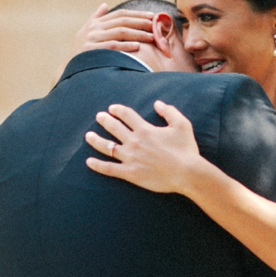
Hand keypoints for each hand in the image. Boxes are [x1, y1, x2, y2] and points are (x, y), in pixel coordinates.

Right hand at [72, 4, 154, 55]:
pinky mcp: (92, 51)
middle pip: (123, 21)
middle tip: (156, 25)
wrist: (69, 69)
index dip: (137, 14)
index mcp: (96, 23)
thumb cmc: (81, 51)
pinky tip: (138, 46)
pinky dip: (126, 45)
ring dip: (138, 33)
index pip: (120, 14)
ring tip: (152, 37)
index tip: (152, 16)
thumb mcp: (85, 32)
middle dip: (141, 22)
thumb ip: (96, 18)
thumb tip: (104, 5)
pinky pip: (113, 46)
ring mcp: (93, 39)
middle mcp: (94, 28)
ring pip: (120, 32)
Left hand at [85, 101, 201, 193]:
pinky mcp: (130, 173)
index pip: (127, 116)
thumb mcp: (182, 124)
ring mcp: (130, 158)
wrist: (187, 173)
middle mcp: (135, 142)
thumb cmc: (186, 149)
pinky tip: (89, 162)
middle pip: (114, 128)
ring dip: (96, 140)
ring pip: (107, 147)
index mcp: (145, 129)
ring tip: (88, 136)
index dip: (118, 110)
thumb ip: (169, 111)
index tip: (112, 108)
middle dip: (104, 120)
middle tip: (98, 116)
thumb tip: (157, 103)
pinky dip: (98, 165)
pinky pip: (109, 169)